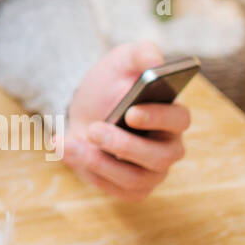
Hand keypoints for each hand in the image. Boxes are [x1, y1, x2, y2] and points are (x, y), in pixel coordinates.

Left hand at [62, 41, 190, 200]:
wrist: (84, 107)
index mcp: (172, 115)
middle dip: (124, 145)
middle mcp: (168, 147)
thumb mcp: (123, 60)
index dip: (157, 118)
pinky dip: (89, 172)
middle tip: (94, 129)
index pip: (179, 120)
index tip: (131, 112)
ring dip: (100, 162)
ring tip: (71, 142)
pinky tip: (65, 149)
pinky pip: (116, 190)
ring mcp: (151, 172)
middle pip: (159, 157)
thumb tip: (155, 62)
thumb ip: (141, 53)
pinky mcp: (130, 188)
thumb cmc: (112, 83)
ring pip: (135, 179)